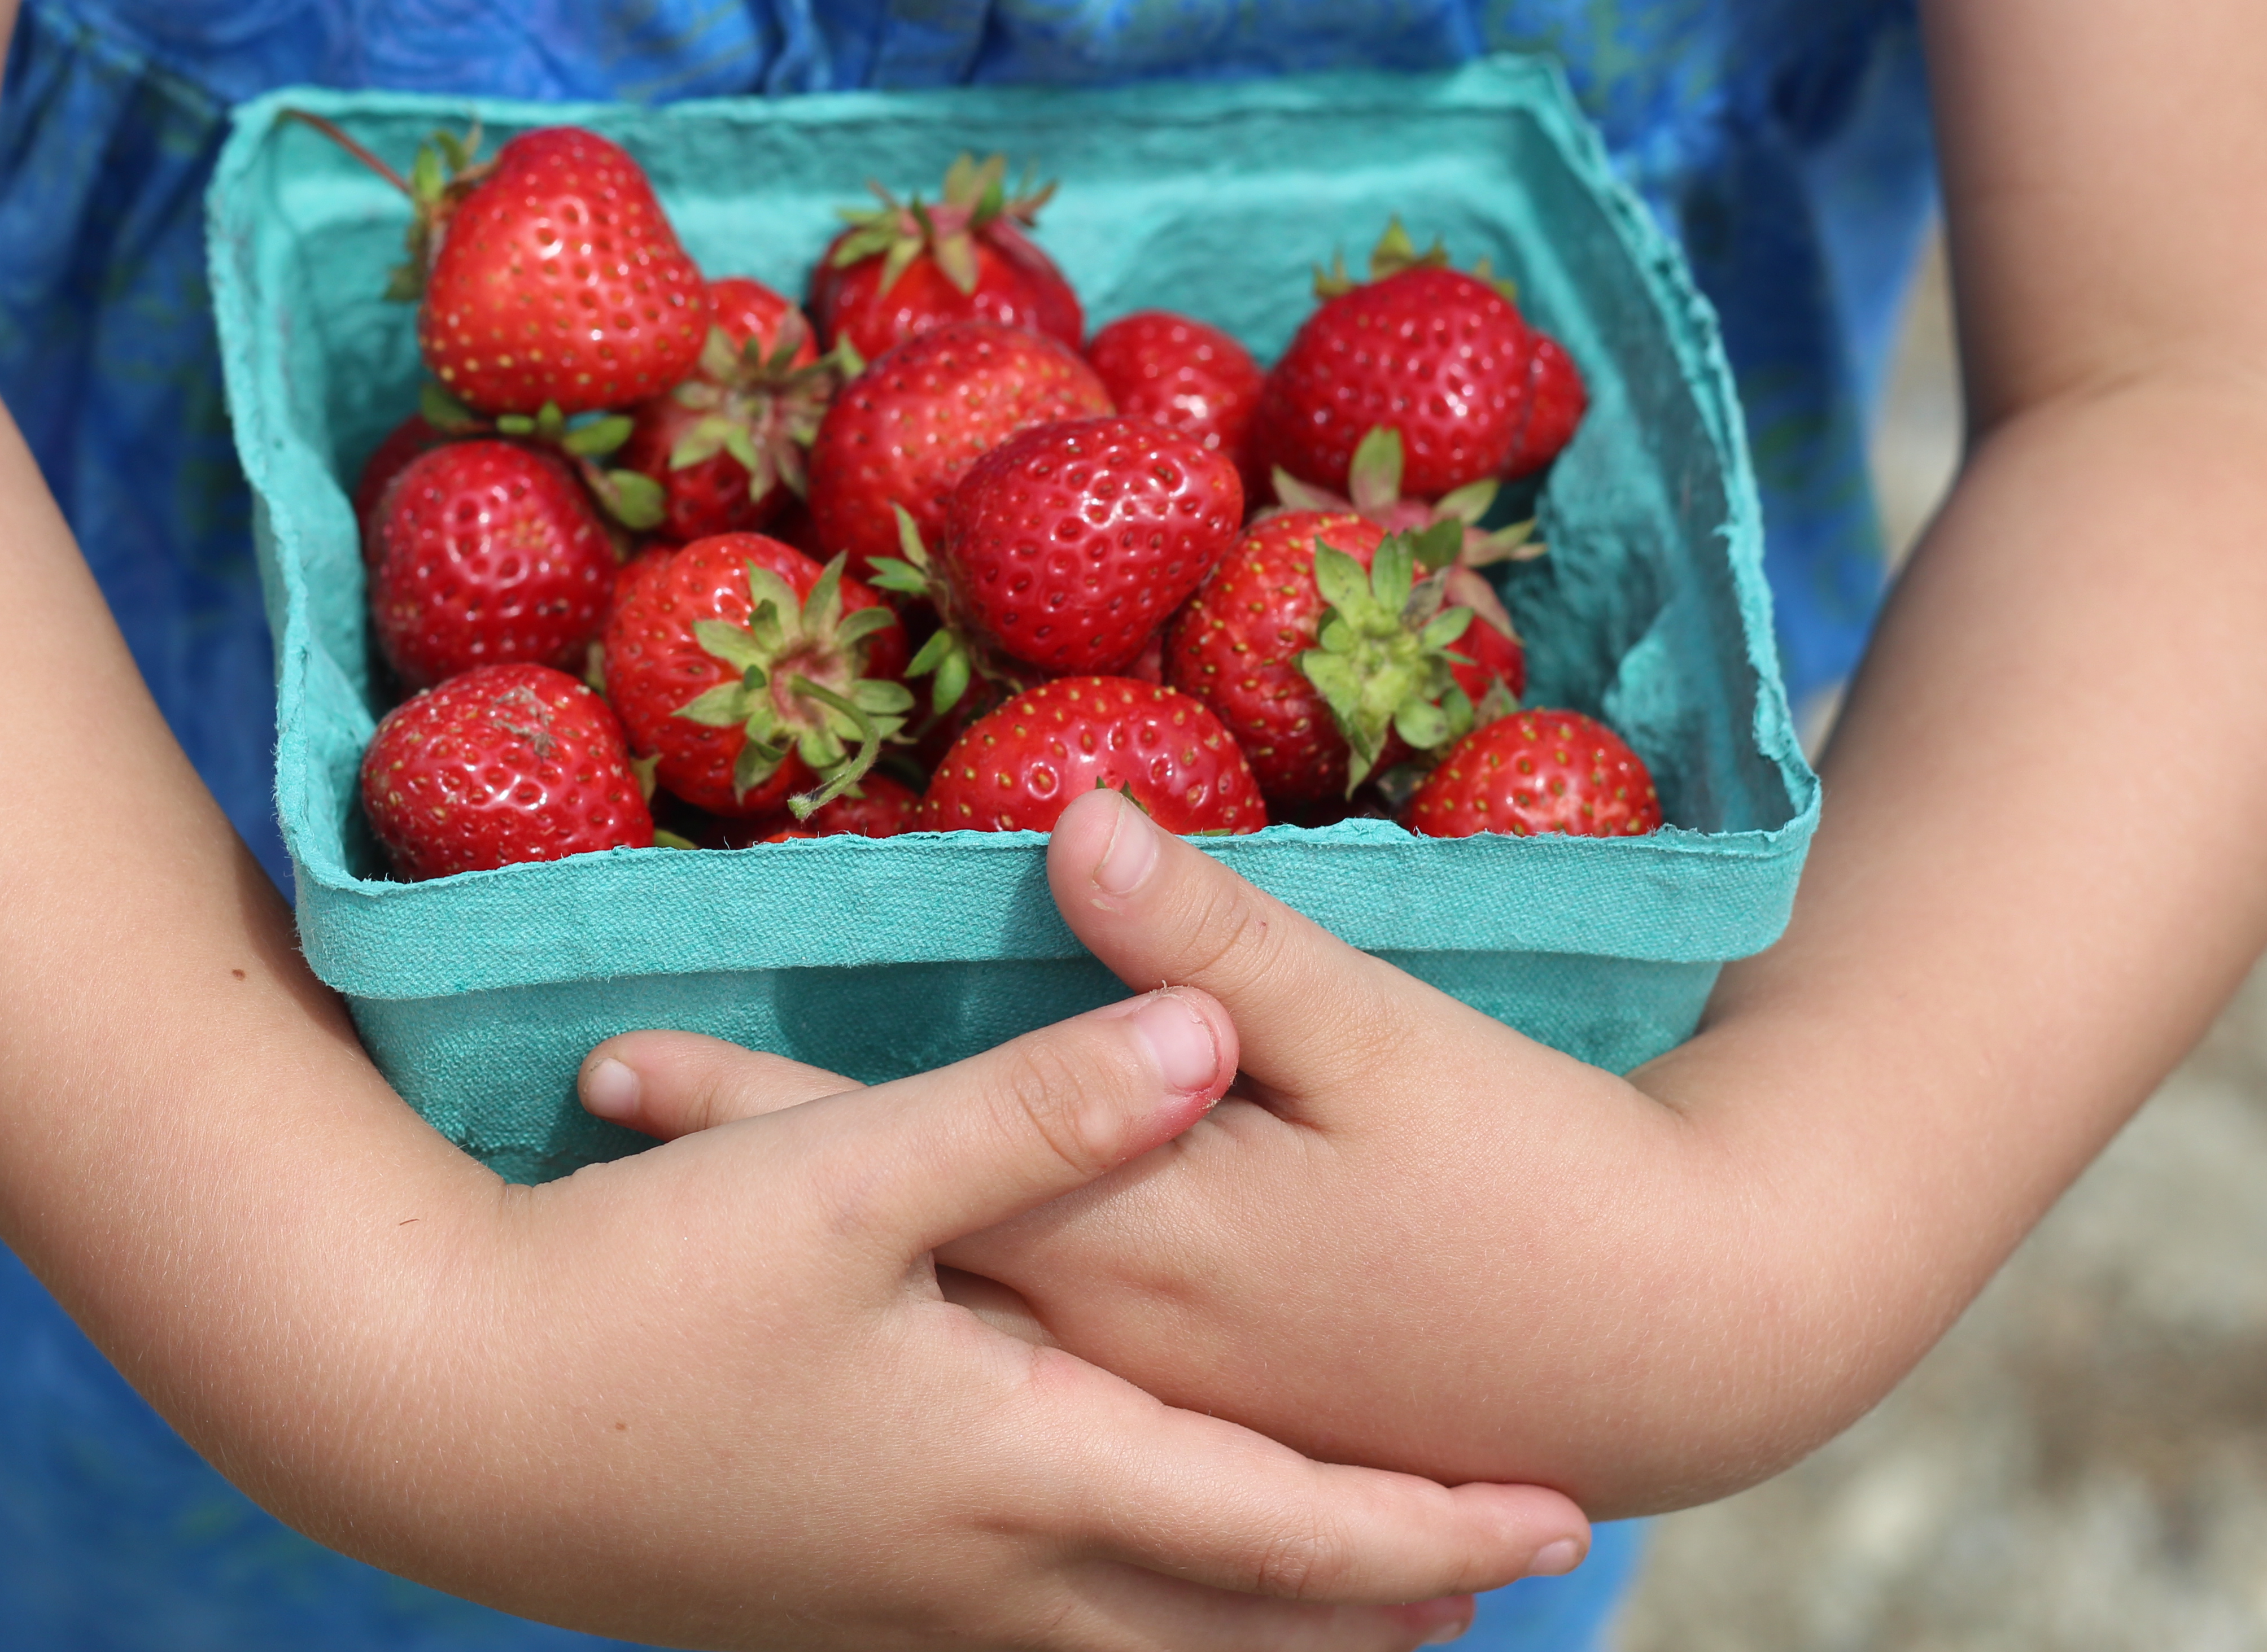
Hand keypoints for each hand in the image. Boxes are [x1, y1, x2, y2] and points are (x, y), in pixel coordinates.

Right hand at [252, 984, 1588, 1651]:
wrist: (432, 1427)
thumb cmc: (637, 1304)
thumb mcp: (838, 1182)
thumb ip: (1030, 1113)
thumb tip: (1197, 1034)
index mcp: (1015, 1468)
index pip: (1273, 1529)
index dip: (1421, 1526)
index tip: (1556, 1517)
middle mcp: (977, 1573)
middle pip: (1219, 1632)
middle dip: (1357, 1624)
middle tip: (1477, 1602)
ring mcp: (890, 1605)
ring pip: (1119, 1651)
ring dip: (1238, 1634)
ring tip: (1329, 1614)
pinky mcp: (812, 1596)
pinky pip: (1014, 1635)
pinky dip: (1107, 1623)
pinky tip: (1085, 1581)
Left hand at [586, 791, 1767, 1516]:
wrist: (1676, 1343)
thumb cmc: (1533, 1175)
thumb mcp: (1387, 1041)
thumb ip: (1221, 948)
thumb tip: (1070, 822)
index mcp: (1147, 1244)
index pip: (902, 1164)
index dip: (755, 1107)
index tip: (610, 1060)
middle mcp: (1121, 1351)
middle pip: (880, 1275)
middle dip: (733, 1218)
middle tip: (590, 1163)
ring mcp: (1157, 1415)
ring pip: (926, 1367)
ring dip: (800, 1322)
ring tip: (669, 1279)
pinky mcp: (1201, 1442)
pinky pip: (1012, 1443)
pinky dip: (910, 1407)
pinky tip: (839, 1403)